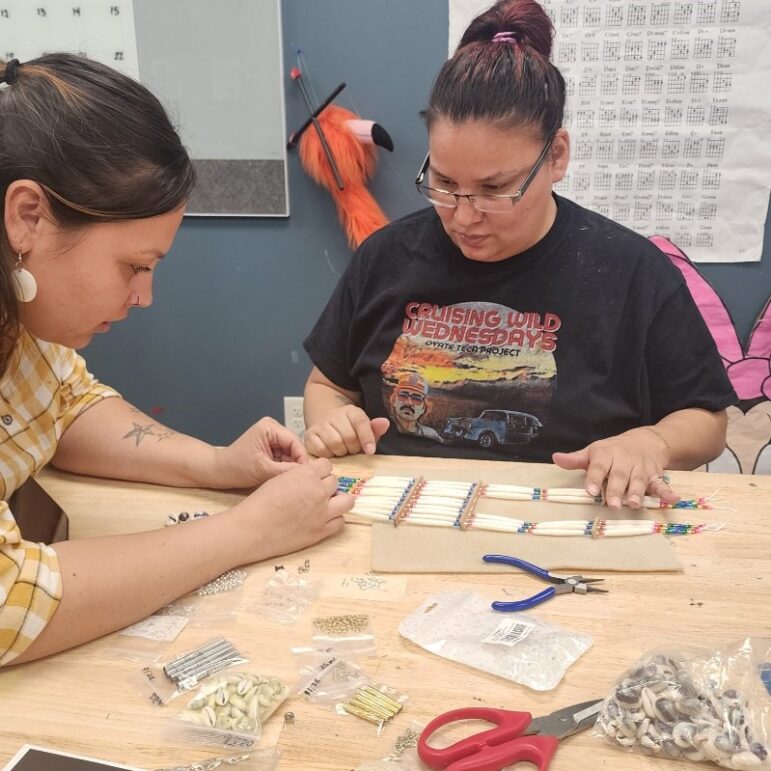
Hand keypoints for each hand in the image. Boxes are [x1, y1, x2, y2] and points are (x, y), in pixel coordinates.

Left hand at [211, 417, 307, 488]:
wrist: (219, 471)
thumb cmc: (236, 468)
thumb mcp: (264, 470)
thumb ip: (286, 470)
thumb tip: (307, 472)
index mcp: (269, 427)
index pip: (295, 441)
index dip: (302, 458)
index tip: (306, 474)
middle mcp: (272, 427)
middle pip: (294, 446)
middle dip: (296, 462)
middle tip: (299, 479)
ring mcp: (271, 436)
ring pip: (291, 452)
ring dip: (290, 465)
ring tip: (290, 479)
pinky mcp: (270, 445)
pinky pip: (284, 455)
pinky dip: (285, 466)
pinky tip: (282, 475)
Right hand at [233, 457, 352, 558]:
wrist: (252, 528)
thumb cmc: (260, 502)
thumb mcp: (280, 478)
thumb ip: (300, 476)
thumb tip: (311, 478)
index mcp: (307, 474)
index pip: (327, 465)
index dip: (320, 471)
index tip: (314, 477)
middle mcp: (319, 491)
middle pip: (336, 482)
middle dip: (327, 485)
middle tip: (316, 493)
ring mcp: (323, 512)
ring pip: (348, 500)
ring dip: (339, 500)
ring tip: (327, 505)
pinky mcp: (321, 531)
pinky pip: (341, 522)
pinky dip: (335, 519)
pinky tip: (323, 520)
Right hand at [304, 405, 388, 457]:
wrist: (326, 427)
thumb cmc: (349, 433)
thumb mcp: (364, 431)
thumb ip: (375, 429)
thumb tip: (385, 423)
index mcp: (351, 411)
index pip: (360, 422)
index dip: (366, 437)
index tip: (370, 451)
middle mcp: (334, 415)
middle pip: (348, 436)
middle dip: (353, 448)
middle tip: (353, 450)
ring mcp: (320, 424)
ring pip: (335, 443)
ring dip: (341, 452)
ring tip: (342, 451)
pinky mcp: (309, 435)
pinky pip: (321, 450)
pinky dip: (328, 455)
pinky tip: (331, 452)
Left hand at [552, 427, 679, 509]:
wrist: (645, 440)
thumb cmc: (612, 451)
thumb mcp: (593, 452)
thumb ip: (576, 459)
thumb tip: (556, 458)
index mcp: (606, 455)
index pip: (598, 467)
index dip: (594, 479)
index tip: (590, 491)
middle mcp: (624, 461)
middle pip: (619, 476)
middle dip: (616, 490)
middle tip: (613, 505)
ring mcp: (641, 468)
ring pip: (639, 480)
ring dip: (637, 492)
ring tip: (634, 504)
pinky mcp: (655, 475)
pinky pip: (662, 483)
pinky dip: (667, 491)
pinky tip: (672, 499)